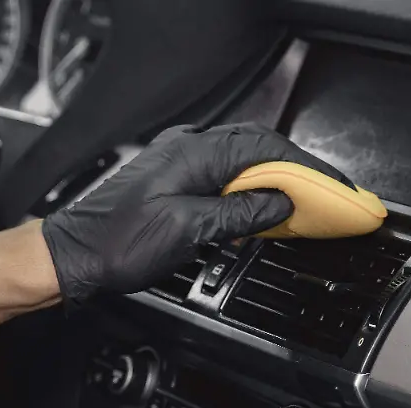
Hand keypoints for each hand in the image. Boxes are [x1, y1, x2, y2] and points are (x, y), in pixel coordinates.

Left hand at [41, 123, 352, 305]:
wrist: (73, 255)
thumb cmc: (117, 243)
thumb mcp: (188, 231)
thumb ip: (239, 214)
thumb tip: (280, 204)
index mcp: (196, 153)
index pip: (268, 149)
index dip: (309, 168)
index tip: (337, 187)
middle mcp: (188, 149)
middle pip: (259, 149)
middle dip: (299, 171)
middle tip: (332, 195)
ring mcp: (179, 163)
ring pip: (243, 162)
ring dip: (276, 180)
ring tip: (307, 202)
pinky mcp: (172, 182)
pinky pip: (224, 177)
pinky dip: (251, 190)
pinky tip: (263, 208)